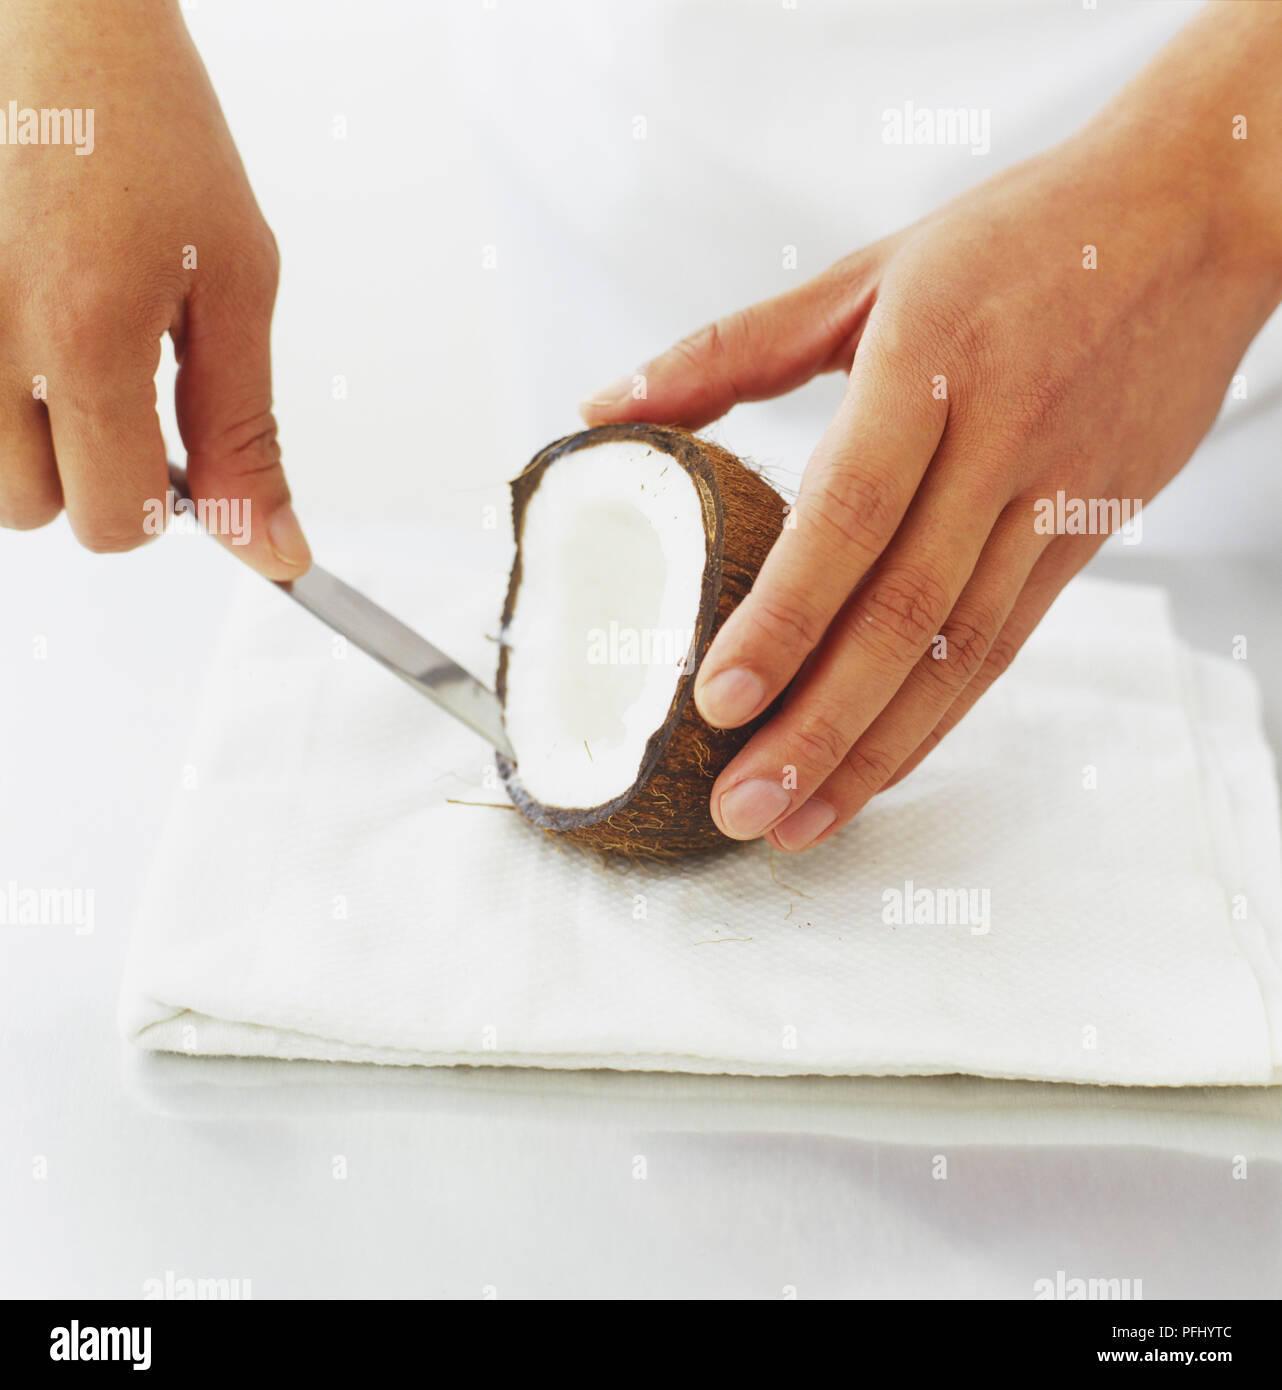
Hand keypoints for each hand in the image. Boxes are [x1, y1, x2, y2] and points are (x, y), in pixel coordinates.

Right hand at [0, 0, 308, 575]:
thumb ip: (246, 433)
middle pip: (32, 512)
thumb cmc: (154, 136)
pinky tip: (33, 333)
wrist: (66, 33)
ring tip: (73, 357)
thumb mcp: (237, 288)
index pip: (111, 520)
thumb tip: (273, 549)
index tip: (181, 466)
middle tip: (124, 392)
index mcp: (84, 333)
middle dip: (91, 478)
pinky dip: (2, 397)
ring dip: (36, 447)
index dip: (161, 509)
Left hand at [581, 1, 1281, 851]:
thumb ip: (731, 349)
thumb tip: (609, 404)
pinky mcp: (1090, 534)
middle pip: (904, 612)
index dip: (784, 616)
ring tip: (797, 823)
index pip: (848, 511)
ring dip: (874, 751)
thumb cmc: (1024, 237)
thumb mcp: (868, 270)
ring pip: (959, 652)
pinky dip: (939, 720)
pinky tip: (880, 770)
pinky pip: (1006, 645)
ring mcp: (1054, 496)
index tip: (718, 700)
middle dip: (819, 725)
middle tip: (742, 808)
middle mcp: (999, 439)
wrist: (1201, 215)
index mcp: (929, 360)